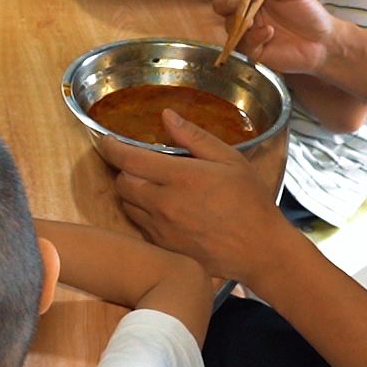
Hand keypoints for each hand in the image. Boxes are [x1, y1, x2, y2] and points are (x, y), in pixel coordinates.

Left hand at [107, 110, 288, 280]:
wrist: (260, 250)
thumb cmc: (250, 202)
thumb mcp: (229, 159)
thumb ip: (194, 137)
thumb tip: (167, 116)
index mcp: (180, 177)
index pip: (129, 159)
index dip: (111, 147)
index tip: (106, 140)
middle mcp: (164, 204)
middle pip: (121, 183)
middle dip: (123, 169)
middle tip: (137, 162)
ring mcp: (161, 229)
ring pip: (126, 205)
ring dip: (130, 191)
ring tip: (149, 184)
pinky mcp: (164, 247)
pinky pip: (139, 226)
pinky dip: (141, 213)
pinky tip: (161, 208)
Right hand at [213, 0, 337, 74]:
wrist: (323, 41)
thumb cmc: (308, 13)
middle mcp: (247, 10)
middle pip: (222, 4)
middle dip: (225, 2)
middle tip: (236, 3)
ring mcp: (248, 31)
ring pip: (228, 24)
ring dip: (237, 21)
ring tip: (251, 21)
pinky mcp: (253, 49)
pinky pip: (243, 43)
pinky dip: (253, 37)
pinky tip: (269, 33)